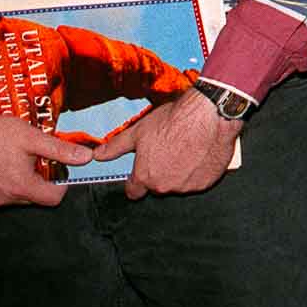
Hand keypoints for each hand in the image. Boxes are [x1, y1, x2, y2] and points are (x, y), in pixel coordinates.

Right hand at [0, 88, 92, 206]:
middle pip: (32, 197)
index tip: (58, 169)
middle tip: (33, 157)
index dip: (61, 184)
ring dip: (17, 181)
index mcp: (21, 187)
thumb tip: (85, 158)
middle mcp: (2, 198)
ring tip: (12, 157)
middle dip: (38, 180)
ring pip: (12, 195)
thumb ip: (60, 150)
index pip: (53, 199)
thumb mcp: (32, 138)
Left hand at [94, 87, 239, 200]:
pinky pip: (199, 181)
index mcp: (145, 176)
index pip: (134, 191)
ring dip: (180, 173)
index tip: (142, 171)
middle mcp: (164, 186)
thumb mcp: (138, 131)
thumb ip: (116, 147)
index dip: (136, 181)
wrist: (208, 115)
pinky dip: (198, 171)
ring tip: (186, 150)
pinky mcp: (206, 183)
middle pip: (158, 186)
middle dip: (160, 173)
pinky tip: (199, 153)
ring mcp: (187, 187)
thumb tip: (98, 155)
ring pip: (179, 184)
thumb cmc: (173, 121)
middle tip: (168, 151)